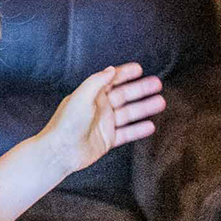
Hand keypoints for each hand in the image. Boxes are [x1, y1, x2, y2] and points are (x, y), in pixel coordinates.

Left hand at [39, 63, 165, 174]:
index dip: (125, 73)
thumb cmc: (66, 123)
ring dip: (145, 108)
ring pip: (129, 113)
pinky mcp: (107, 140)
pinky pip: (127, 133)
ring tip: (161, 102)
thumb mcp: (81, 97)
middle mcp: (99, 108)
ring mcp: (104, 124)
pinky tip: (151, 126)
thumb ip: (97, 81)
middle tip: (157, 84)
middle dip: (141, 89)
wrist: (60, 151)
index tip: (139, 69)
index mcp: (91, 95)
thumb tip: (110, 69)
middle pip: (125, 95)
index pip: (111, 80)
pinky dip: (139, 129)